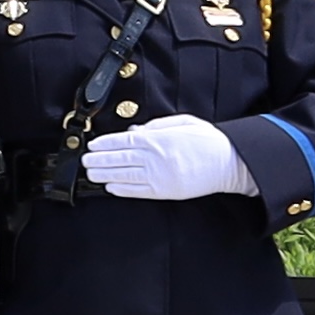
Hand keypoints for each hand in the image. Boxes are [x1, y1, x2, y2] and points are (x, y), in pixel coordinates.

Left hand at [78, 113, 250, 201]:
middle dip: (99, 160)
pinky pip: (138, 191)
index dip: (105, 144)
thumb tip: (134, 130)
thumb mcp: (182, 123)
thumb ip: (156, 126)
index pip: (124, 140)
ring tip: (91, 174)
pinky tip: (111, 187)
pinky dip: (122, 189)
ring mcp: (159, 176)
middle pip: (119, 159)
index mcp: (159, 139)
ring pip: (124, 176)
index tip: (92, 145)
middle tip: (85, 161)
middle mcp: (156, 158)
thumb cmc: (208, 141)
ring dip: (105, 175)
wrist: (229, 163)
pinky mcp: (165, 191)